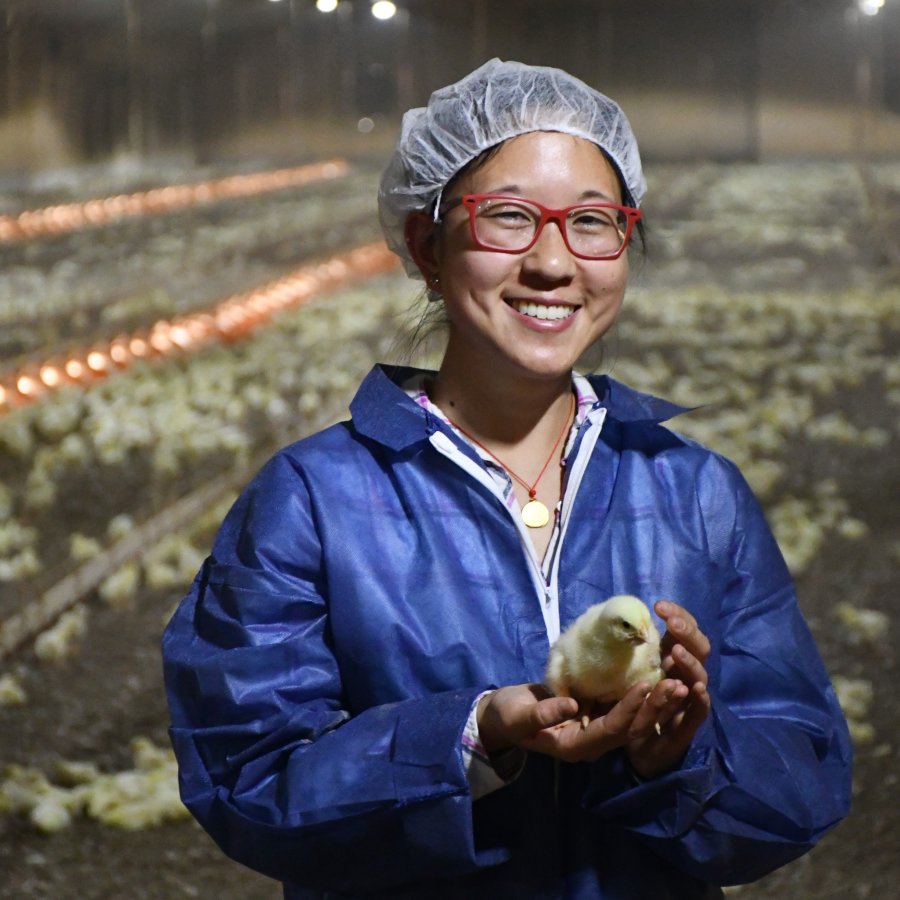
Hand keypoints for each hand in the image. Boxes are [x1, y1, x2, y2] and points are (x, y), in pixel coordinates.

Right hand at [477, 681, 675, 764]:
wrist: (504, 715)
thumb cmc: (508, 716)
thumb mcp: (518, 716)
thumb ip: (543, 715)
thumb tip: (572, 705)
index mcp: (576, 747)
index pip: (610, 730)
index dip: (628, 708)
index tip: (645, 685)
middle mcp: (593, 743)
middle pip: (631, 729)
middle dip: (654, 708)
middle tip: (677, 684)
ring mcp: (597, 731)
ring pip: (634, 721)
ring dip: (656, 703)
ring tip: (678, 681)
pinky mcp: (598, 716)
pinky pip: (627, 709)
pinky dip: (645, 697)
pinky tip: (660, 678)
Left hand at [625, 600, 710, 778]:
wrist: (636, 747)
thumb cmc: (629, 702)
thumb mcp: (624, 670)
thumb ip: (625, 649)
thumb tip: (614, 616)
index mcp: (673, 657)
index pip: (684, 630)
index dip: (678, 615)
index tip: (659, 605)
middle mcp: (686, 674)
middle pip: (699, 648)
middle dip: (687, 633)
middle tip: (672, 622)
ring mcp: (690, 698)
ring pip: (700, 676)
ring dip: (690, 662)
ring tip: (676, 651)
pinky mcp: (687, 725)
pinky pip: (699, 711)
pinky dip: (700, 699)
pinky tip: (695, 688)